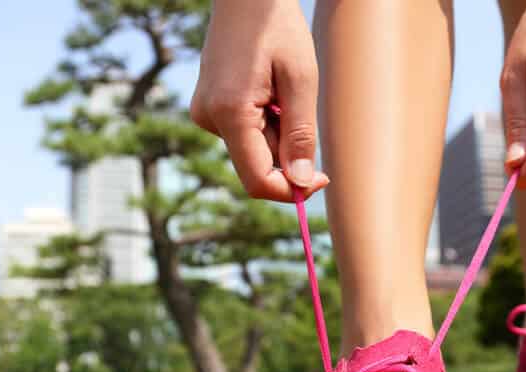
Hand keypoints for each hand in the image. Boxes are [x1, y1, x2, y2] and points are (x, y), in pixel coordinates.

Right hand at [191, 0, 328, 201]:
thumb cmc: (277, 27)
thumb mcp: (301, 79)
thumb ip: (301, 134)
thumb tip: (302, 182)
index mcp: (229, 113)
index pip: (257, 180)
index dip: (290, 190)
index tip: (321, 179)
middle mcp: (208, 118)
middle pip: (256, 165)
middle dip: (286, 151)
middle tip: (300, 107)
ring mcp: (204, 113)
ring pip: (251, 149)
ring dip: (277, 132)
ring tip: (281, 89)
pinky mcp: (207, 107)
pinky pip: (243, 132)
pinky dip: (264, 122)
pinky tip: (268, 89)